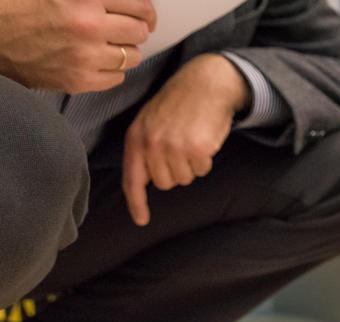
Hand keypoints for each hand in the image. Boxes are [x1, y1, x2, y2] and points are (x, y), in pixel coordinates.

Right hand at [0, 0, 156, 91]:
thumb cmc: (3, 3)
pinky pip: (116, 78)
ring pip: (132, 56)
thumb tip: (116, 1)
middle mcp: (88, 26)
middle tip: (129, 26)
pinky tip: (96, 60)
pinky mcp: (76, 81)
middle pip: (140, 30)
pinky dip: (112, 69)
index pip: (139, 4)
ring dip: (125, 48)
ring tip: (110, 43)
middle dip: (137, 26)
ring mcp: (84, 57)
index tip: (143, 11)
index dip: (144, 8)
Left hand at [123, 54, 251, 225]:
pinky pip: (202, 170)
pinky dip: (206, 159)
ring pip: (185, 178)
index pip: (132, 179)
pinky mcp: (198, 148)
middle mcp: (152, 144)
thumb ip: (144, 148)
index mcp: (136, 137)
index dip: (136, 202)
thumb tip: (146, 179)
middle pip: (165, 183)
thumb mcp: (150, 121)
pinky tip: (205, 139)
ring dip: (192, 165)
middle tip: (182, 149)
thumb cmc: (179, 103)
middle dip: (176, 172)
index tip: (141, 220)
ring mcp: (175, 146)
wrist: (205, 82)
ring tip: (193, 140)